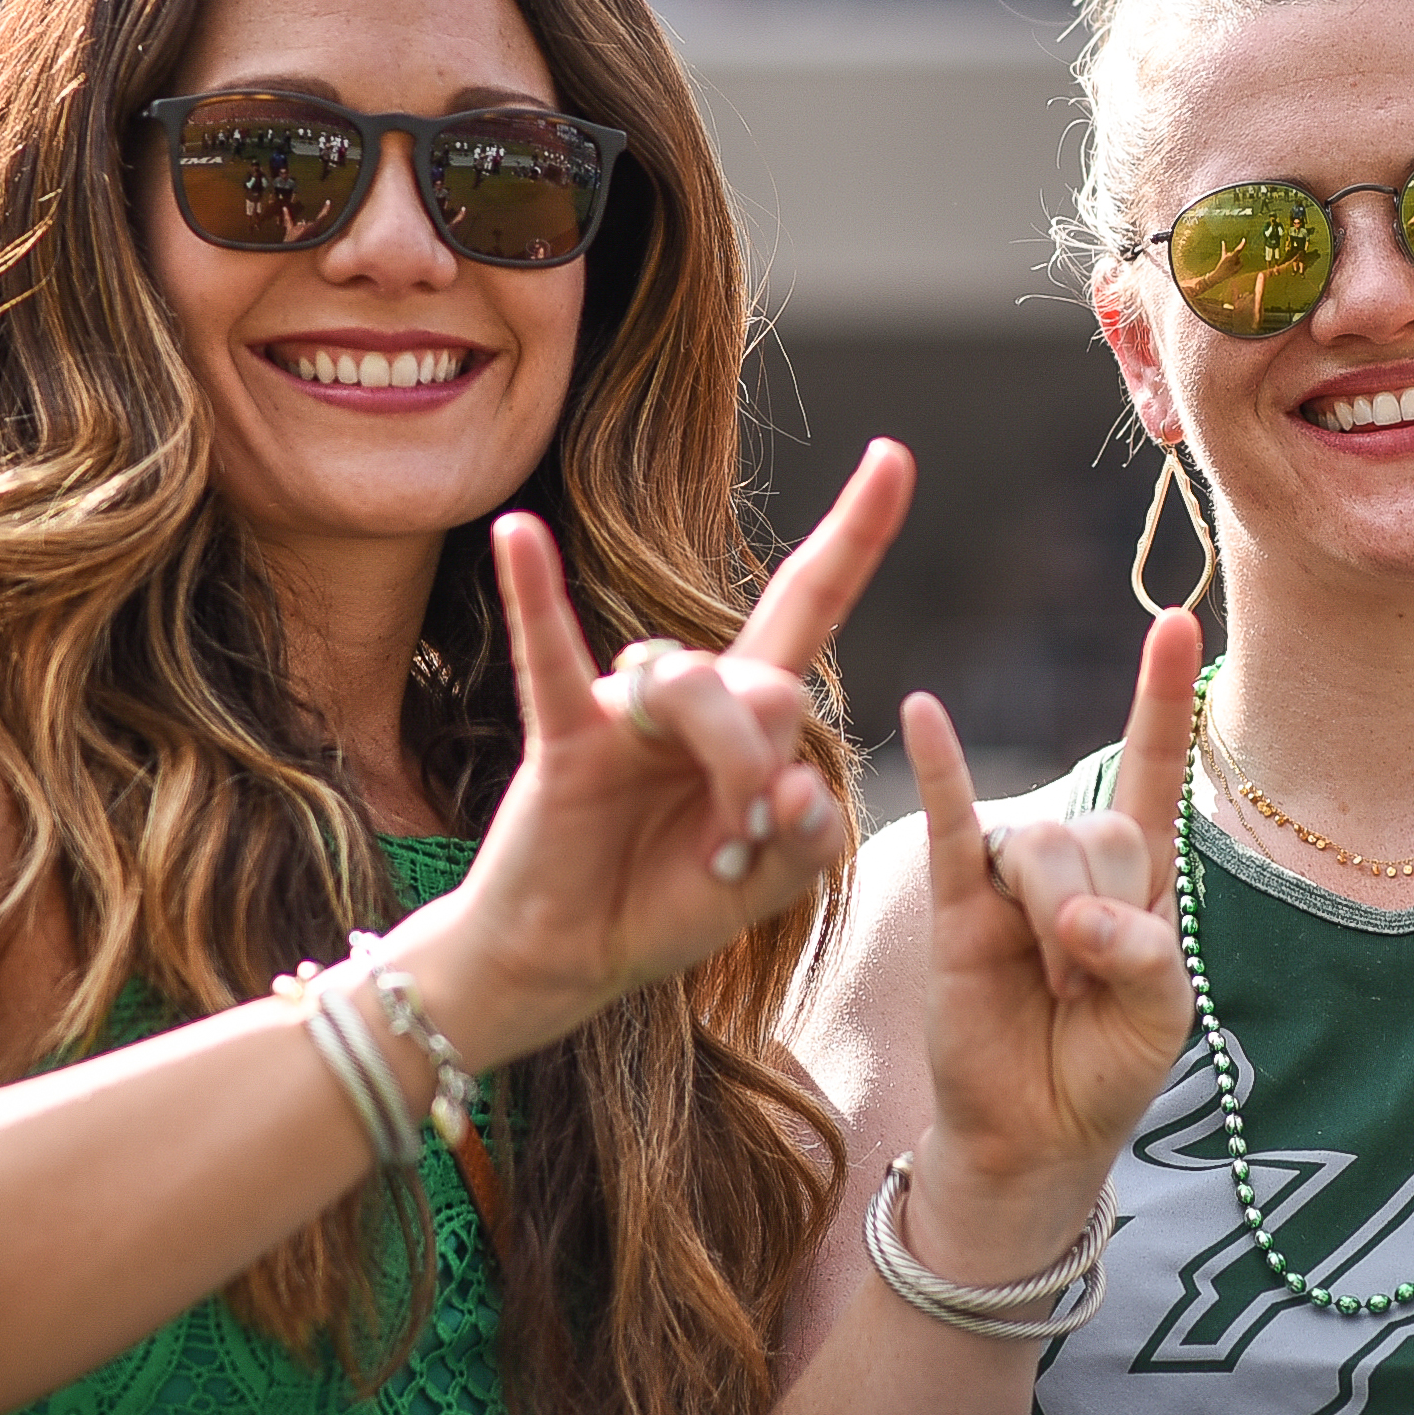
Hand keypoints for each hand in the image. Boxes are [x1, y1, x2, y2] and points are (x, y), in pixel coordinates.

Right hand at [393, 439, 913, 1059]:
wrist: (570, 958)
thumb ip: (810, 834)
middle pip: (767, 680)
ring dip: (727, 768)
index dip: (855, 535)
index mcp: (749, 716)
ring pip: (698, 686)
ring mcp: (623, 711)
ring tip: (721, 844)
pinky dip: (536, 595)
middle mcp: (691, 696)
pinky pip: (550, 655)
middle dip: (774, 766)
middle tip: (752, 837)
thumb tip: (798, 787)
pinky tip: (520, 536)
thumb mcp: (774, 882)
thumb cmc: (668, 903)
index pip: (809, 603)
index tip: (894, 456)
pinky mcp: (564, 738)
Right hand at [897, 610, 1203, 1279]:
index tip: (1175, 621)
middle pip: (1100, 830)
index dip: (1164, 700)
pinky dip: (942, 769)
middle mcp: (1075, 861)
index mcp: (1140, 878)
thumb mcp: (1160, 1017)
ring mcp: (1010, 878)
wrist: (1031, 1139)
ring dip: (1058, 919)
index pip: (1153, 770)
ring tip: (1054, 984)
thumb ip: (1142, 955)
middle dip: (1106, 912)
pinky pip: (951, 827)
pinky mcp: (955, 907)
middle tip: (1091, 986)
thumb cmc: (1104, 1070)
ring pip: (1043, 846)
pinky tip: (925, 710)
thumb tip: (1075, 919)